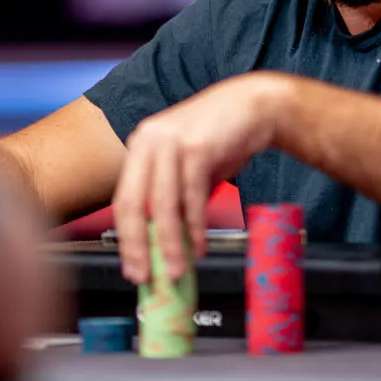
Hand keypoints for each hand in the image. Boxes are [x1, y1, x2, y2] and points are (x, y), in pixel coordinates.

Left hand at [112, 72, 285, 283]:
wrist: (257, 104)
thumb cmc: (223, 137)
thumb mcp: (190, 166)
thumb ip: (177, 198)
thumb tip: (168, 243)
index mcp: (142, 146)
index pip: (124, 199)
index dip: (126, 237)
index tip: (132, 266)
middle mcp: (149, 140)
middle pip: (133, 203)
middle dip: (138, 246)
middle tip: (146, 276)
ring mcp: (171, 141)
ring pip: (162, 204)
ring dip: (169, 243)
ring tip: (178, 269)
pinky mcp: (197, 147)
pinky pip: (192, 196)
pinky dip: (195, 226)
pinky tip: (199, 244)